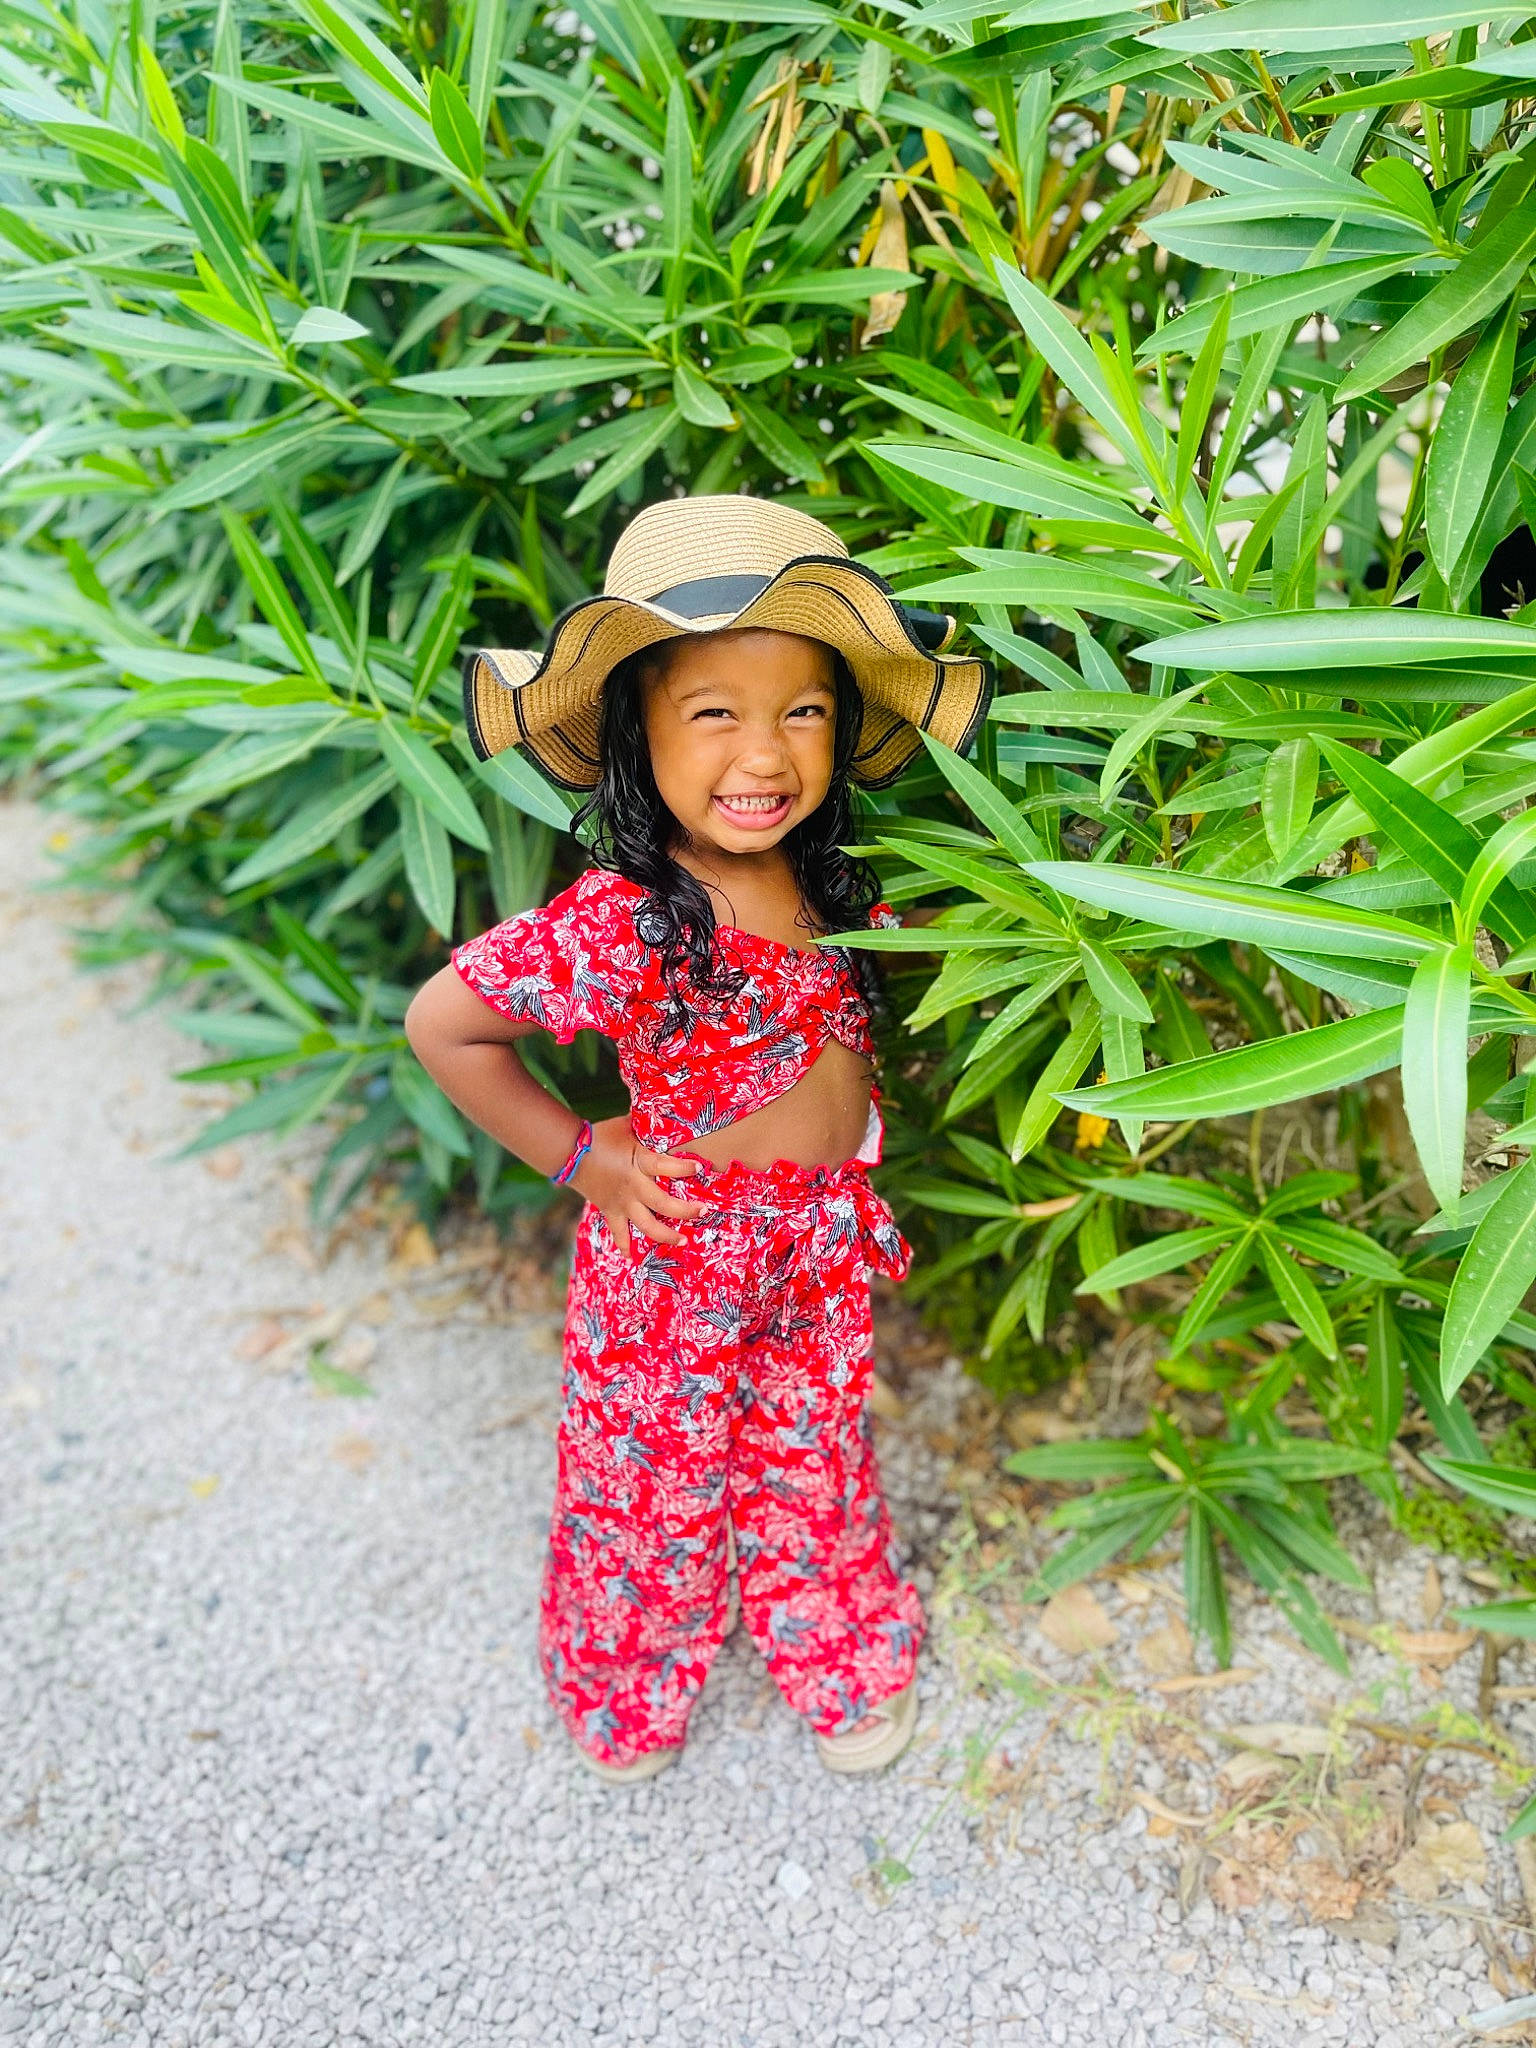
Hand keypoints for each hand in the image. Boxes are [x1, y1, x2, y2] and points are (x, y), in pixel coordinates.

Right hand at [567, 1115, 706, 1252]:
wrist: (570, 1152)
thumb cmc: (601, 1136)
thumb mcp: (627, 1126)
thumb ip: (648, 1127)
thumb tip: (669, 1115)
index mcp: (638, 1162)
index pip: (666, 1166)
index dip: (684, 1168)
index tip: (699, 1168)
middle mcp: (633, 1186)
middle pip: (664, 1205)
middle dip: (686, 1211)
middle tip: (703, 1211)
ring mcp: (622, 1202)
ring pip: (647, 1226)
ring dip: (666, 1235)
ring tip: (683, 1240)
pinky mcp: (610, 1211)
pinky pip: (619, 1233)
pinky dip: (626, 1246)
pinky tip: (634, 1257)